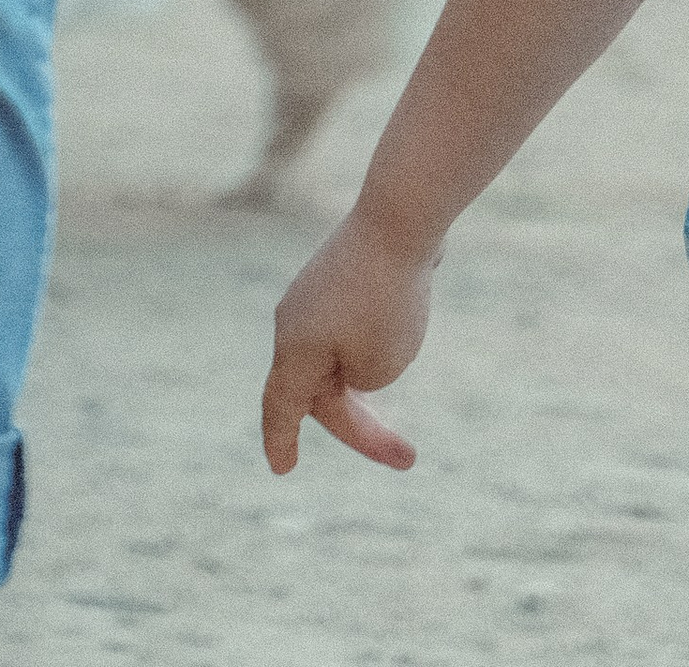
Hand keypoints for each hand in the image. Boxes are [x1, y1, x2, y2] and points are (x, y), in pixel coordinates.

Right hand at [260, 209, 434, 476]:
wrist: (399, 219)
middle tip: (408, 455)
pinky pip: (346, 325)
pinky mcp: (337, 274)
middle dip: (362, 427)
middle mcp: (293, 321)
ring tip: (403, 349)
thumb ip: (357, 381)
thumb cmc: (387, 301)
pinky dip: (367, 344)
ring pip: (332, 357)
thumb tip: (351, 362)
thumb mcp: (378, 367)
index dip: (281, 443)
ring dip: (366, 380)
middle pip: (317, 391)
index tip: (283, 469)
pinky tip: (394, 320)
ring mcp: (313, 293)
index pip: (280, 410)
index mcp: (293, 350)